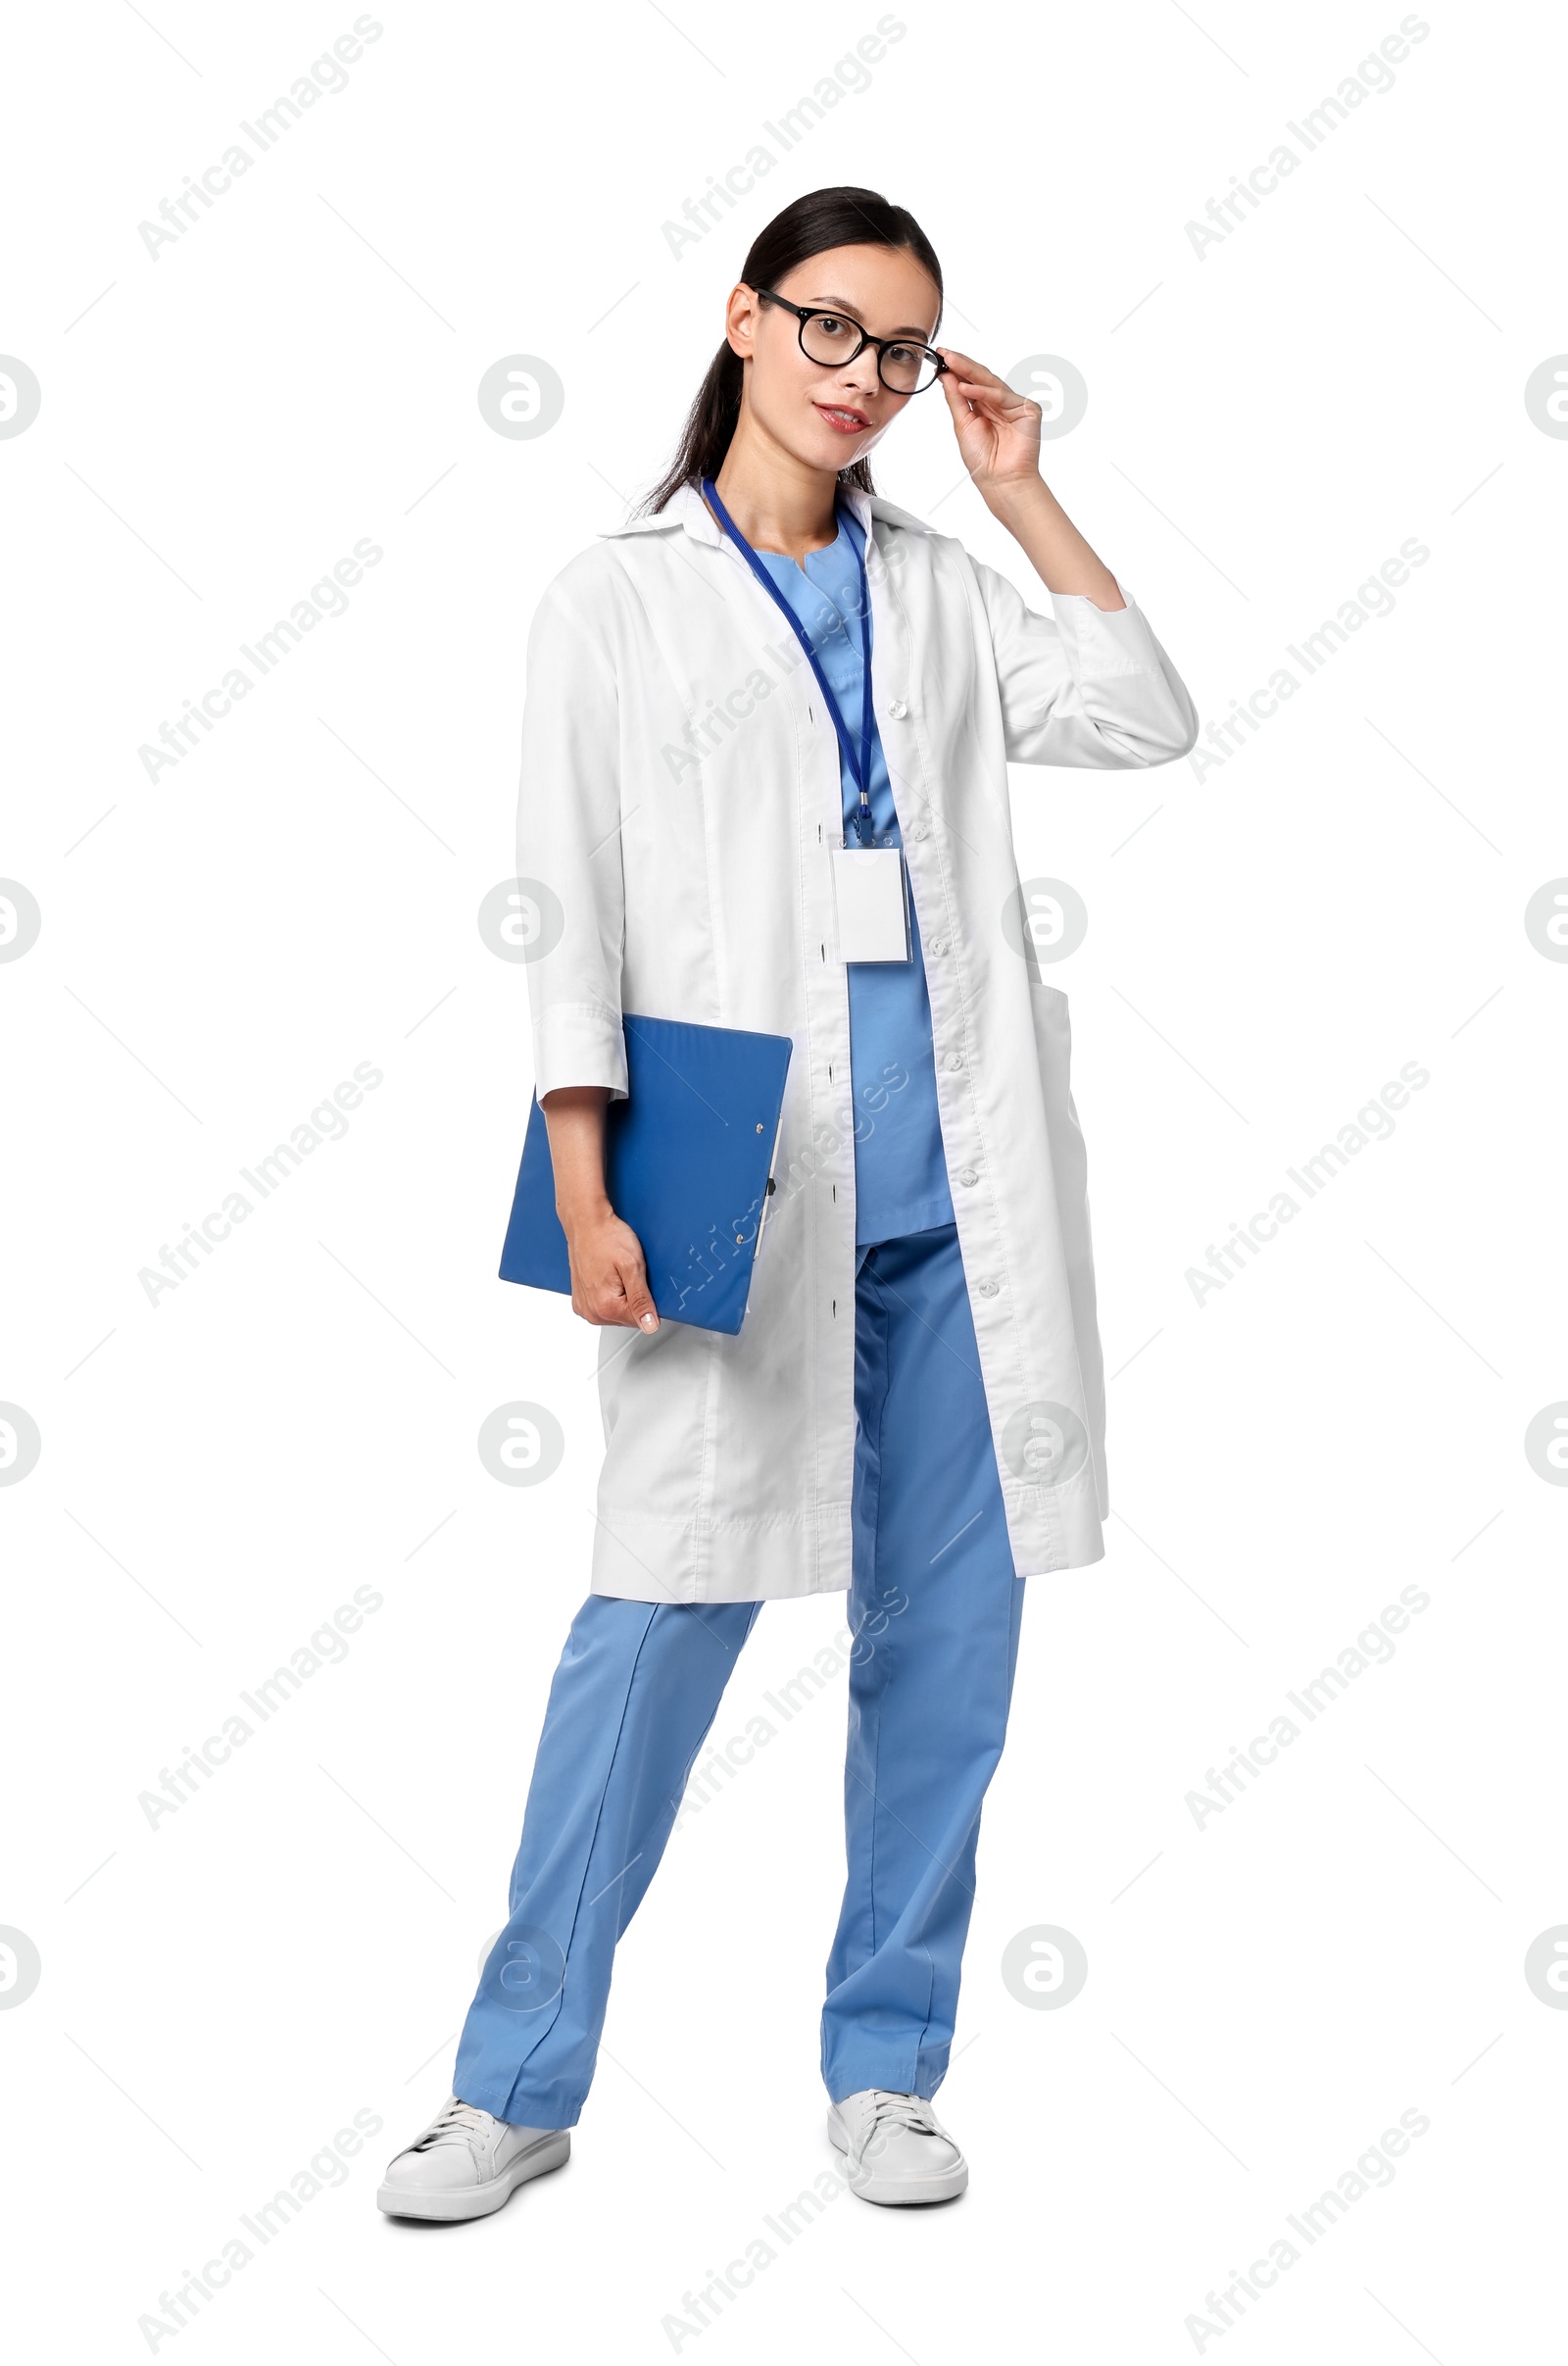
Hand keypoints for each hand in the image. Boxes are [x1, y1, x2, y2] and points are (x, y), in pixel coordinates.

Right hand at [562, 1203, 658, 1330]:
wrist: (586, 1224)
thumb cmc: (607, 1238)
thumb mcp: (633, 1267)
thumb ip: (641, 1300)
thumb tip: (650, 1326)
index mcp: (605, 1306)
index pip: (640, 1320)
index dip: (647, 1300)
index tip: (640, 1281)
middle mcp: (591, 1312)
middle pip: (627, 1318)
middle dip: (633, 1298)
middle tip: (627, 1274)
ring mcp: (584, 1307)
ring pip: (615, 1314)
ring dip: (621, 1297)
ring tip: (616, 1273)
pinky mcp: (580, 1301)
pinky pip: (602, 1307)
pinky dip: (608, 1295)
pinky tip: (607, 1277)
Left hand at [936, 347, 1043, 501]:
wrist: (1000, 480)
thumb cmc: (983, 460)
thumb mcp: (963, 425)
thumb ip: (956, 399)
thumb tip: (946, 375)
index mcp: (985, 407)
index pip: (970, 382)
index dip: (956, 369)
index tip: (940, 356)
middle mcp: (1000, 403)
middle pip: (981, 377)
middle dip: (961, 364)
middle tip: (945, 352)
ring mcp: (1015, 405)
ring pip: (991, 382)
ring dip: (969, 371)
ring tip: (950, 361)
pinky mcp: (1028, 409)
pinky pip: (1002, 395)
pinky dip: (983, 391)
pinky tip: (965, 386)